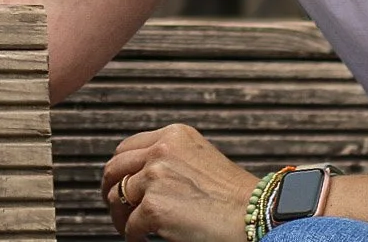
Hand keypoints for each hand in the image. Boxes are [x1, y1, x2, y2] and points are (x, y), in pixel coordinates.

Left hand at [102, 123, 256, 241]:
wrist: (257, 215)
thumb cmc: (235, 196)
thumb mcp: (200, 159)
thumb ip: (171, 158)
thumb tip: (140, 174)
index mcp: (173, 135)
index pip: (126, 148)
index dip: (119, 169)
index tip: (119, 183)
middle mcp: (161, 151)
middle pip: (114, 170)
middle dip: (111, 191)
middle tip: (116, 207)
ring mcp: (155, 178)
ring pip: (117, 198)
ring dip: (120, 216)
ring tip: (129, 227)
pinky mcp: (153, 207)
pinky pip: (130, 226)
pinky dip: (133, 236)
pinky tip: (144, 240)